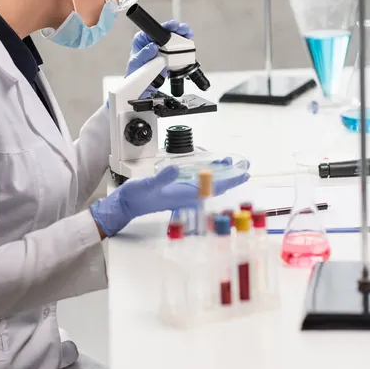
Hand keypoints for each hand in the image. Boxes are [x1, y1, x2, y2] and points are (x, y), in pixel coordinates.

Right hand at [89, 161, 249, 236]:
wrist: (126, 204)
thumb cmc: (136, 197)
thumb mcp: (148, 184)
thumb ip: (162, 178)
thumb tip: (177, 170)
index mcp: (184, 194)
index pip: (213, 187)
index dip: (230, 180)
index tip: (243, 173)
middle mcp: (187, 194)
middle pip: (214, 185)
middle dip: (230, 177)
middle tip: (243, 167)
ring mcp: (183, 193)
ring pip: (207, 183)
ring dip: (219, 174)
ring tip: (229, 164)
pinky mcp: (177, 190)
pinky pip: (197, 182)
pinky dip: (206, 174)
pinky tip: (207, 169)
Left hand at [125, 20, 192, 98]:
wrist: (142, 85)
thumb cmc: (135, 72)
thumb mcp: (137, 62)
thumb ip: (144, 54)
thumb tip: (152, 46)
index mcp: (143, 39)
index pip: (155, 30)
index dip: (166, 26)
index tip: (173, 26)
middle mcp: (152, 41)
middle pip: (167, 33)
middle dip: (177, 30)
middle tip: (184, 30)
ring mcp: (161, 48)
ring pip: (174, 40)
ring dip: (183, 37)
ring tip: (188, 36)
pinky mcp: (168, 56)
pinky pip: (177, 50)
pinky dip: (184, 48)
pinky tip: (189, 46)